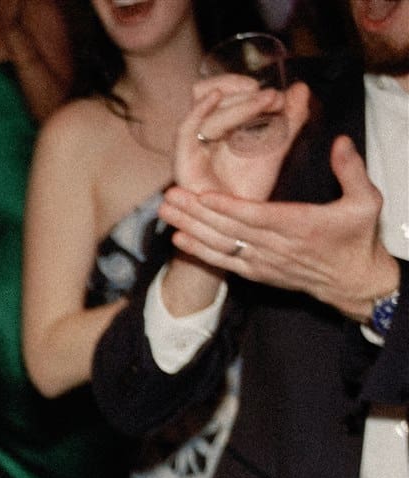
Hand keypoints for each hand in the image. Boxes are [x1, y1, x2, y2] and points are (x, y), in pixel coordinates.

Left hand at [163, 135, 396, 317]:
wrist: (351, 281)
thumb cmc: (358, 237)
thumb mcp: (367, 201)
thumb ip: (352, 171)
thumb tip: (341, 141)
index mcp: (300, 226)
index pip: (257, 215)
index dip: (228, 206)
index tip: (203, 194)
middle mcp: (276, 246)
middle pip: (228, 228)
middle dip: (196, 212)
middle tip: (170, 194)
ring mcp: (262, 261)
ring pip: (220, 244)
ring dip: (190, 227)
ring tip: (165, 211)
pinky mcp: (256, 272)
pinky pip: (222, 261)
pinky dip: (199, 251)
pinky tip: (179, 238)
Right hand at [170, 77, 308, 202]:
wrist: (239, 226)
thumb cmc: (251, 189)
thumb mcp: (276, 150)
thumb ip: (290, 120)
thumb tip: (301, 88)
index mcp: (218, 126)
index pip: (222, 90)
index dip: (245, 85)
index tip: (278, 95)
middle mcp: (200, 134)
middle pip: (211, 93)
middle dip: (245, 93)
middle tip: (275, 100)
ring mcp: (190, 148)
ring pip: (205, 110)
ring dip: (237, 104)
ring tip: (267, 103)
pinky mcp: (182, 165)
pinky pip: (184, 131)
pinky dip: (197, 110)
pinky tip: (215, 97)